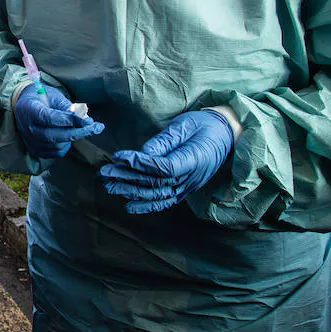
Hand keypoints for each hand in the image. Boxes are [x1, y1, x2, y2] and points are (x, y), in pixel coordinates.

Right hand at [13, 84, 104, 158]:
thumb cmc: (41, 97)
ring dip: (72, 138)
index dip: (70, 120)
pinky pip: (55, 153)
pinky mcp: (35, 149)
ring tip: (81, 128)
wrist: (26, 105)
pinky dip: (66, 146)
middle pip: (53, 136)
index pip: (49, 118)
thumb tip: (83, 120)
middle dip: (77, 132)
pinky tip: (70, 136)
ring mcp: (29, 140)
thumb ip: (66, 106)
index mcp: (29, 109)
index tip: (88, 121)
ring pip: (56, 146)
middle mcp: (26, 127)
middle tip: (94, 127)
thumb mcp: (53, 95)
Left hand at [99, 110, 233, 213]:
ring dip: (131, 191)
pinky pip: (165, 201)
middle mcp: (191, 178)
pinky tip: (129, 206)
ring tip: (110, 186)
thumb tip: (142, 155)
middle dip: (127, 178)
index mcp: (194, 159)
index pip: (163, 168)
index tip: (119, 156)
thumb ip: (164, 141)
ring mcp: (188, 186)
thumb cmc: (204, 125)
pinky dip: (147, 205)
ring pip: (157, 194)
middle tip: (105, 173)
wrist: (225, 134)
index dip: (139, 163)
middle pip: (156, 182)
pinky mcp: (185, 189)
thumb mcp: (185, 125)